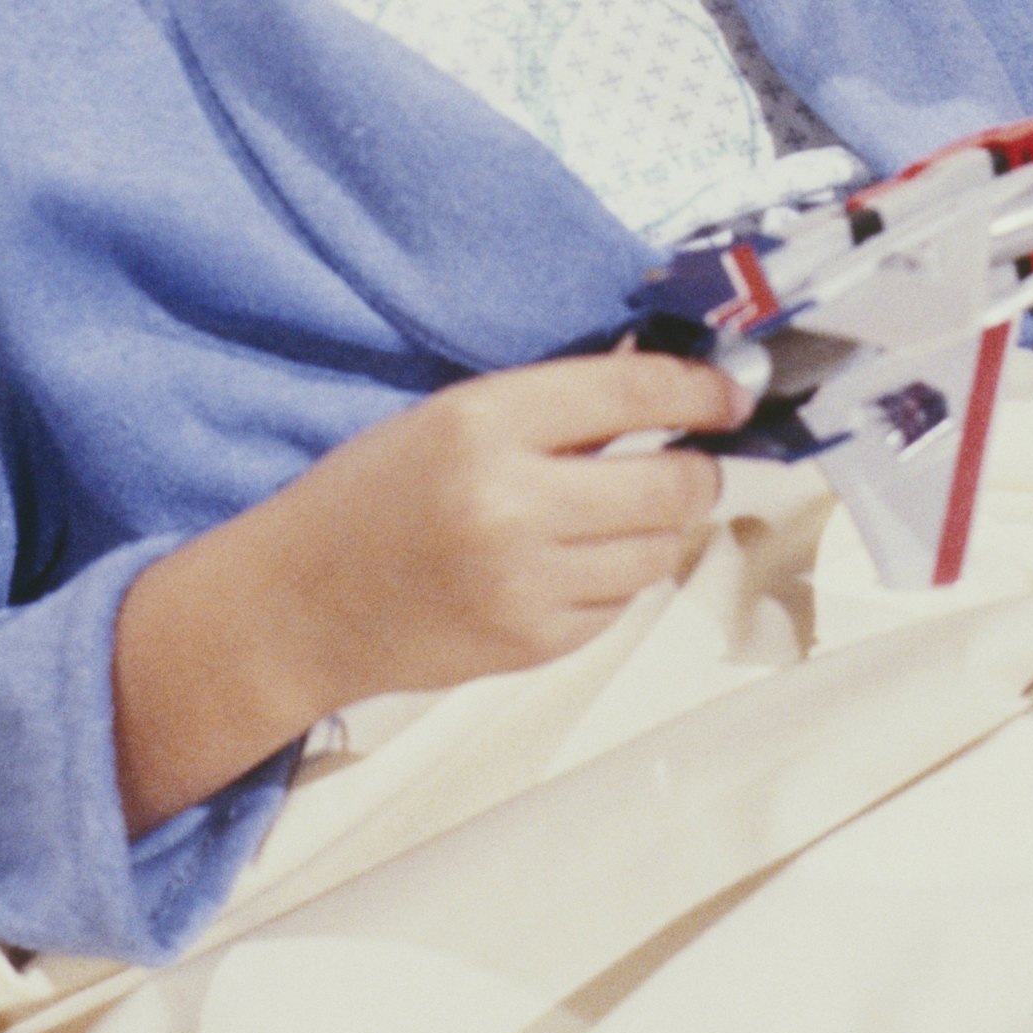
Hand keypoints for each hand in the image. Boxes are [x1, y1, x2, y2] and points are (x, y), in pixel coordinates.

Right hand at [264, 348, 743, 698]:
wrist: (301, 605)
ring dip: (661, 527)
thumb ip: (553, 405)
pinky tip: (573, 561)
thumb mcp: (451, 417)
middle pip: (672, 485)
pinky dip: (618, 578)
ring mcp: (527, 585)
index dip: (702, 391)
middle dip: (699, 470)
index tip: (731, 393)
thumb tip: (664, 387)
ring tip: (621, 511)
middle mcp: (512, 505)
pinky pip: (622, 603)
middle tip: (693, 461)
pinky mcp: (535, 645)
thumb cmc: (374, 492)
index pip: (634, 395)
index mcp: (484, 424)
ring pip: (660, 550)